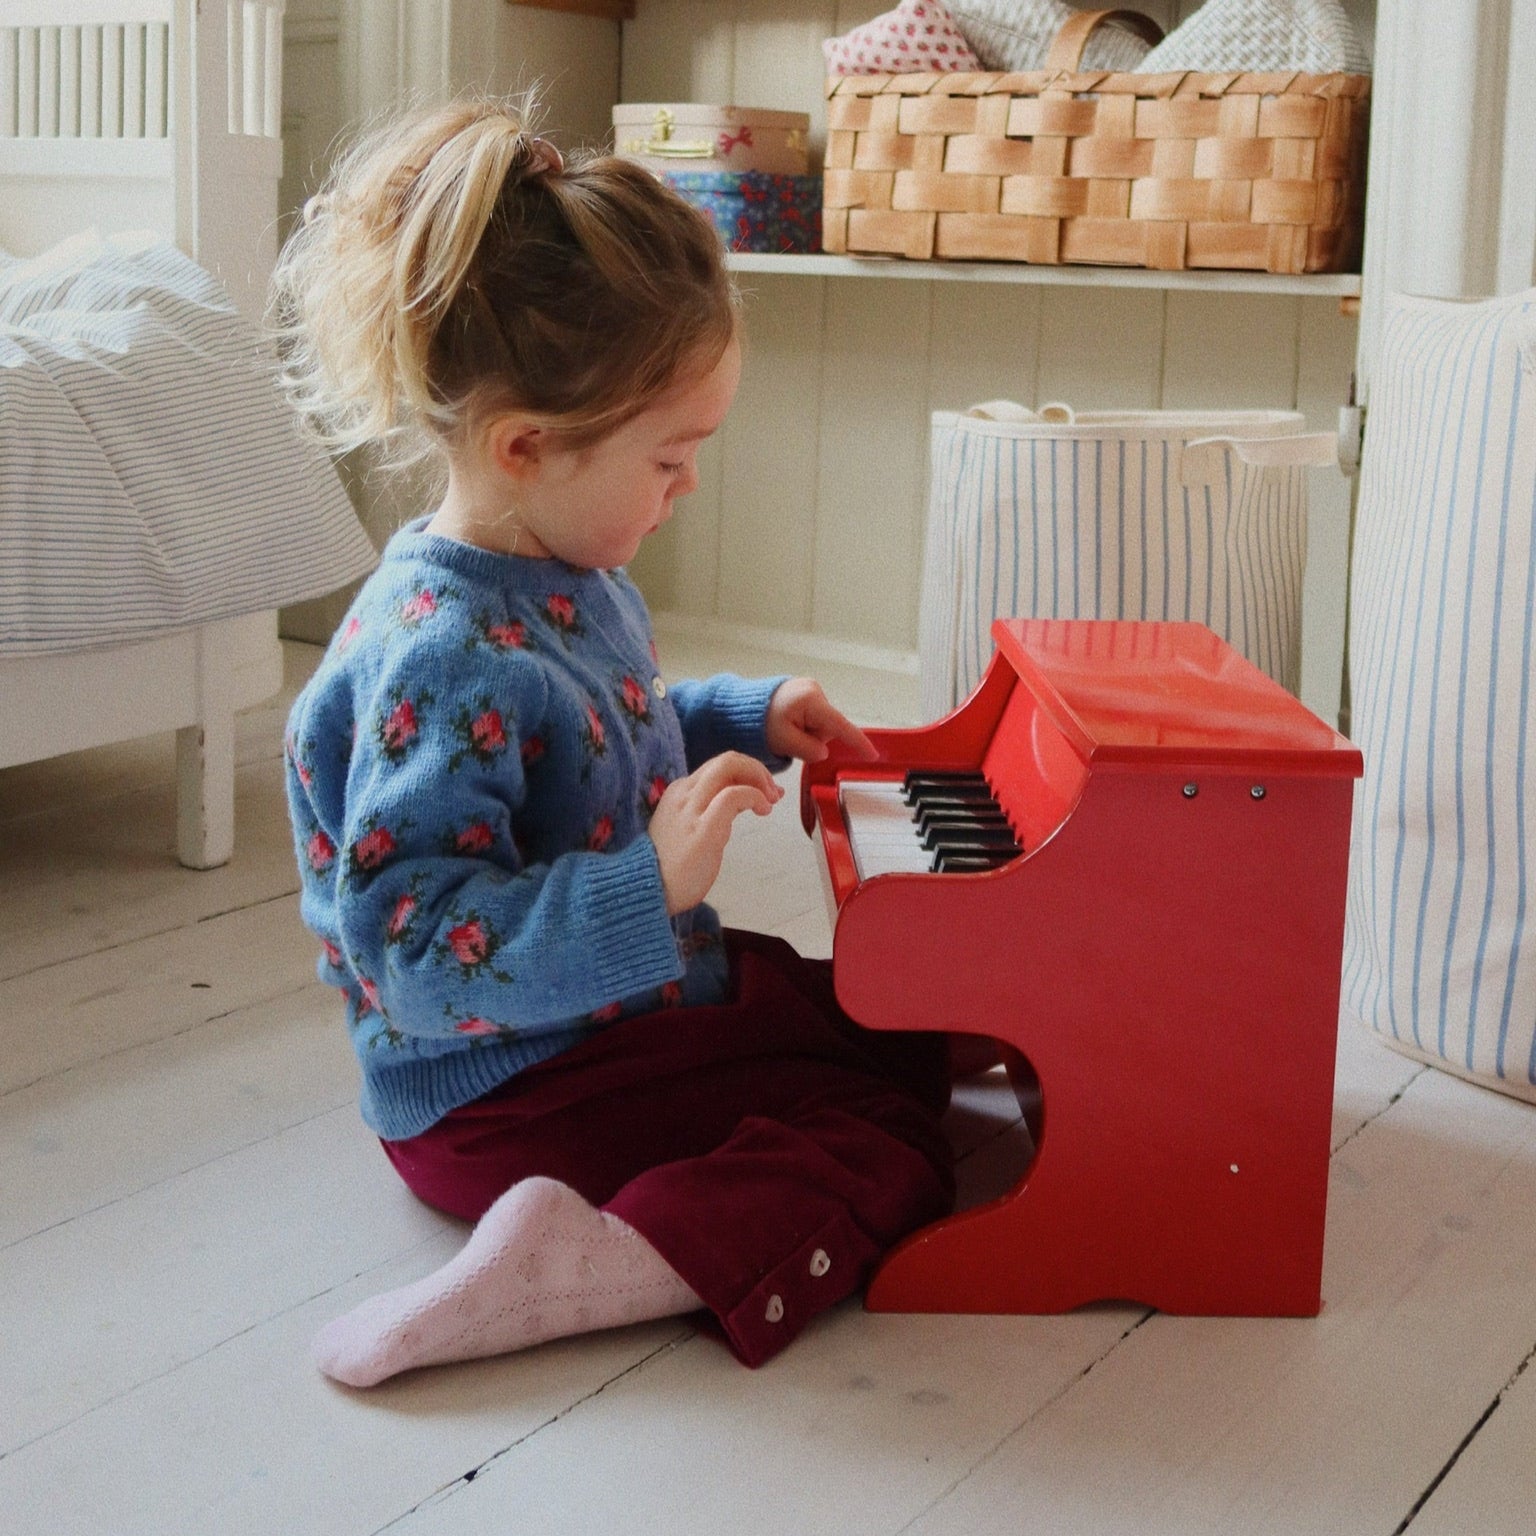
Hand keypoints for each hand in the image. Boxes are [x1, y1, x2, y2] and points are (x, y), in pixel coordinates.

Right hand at [649, 752, 783, 914]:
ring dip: (759, 778)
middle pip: (726, 759)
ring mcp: (691, 808)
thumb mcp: (691, 829)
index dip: (748, 774)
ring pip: (728, 766)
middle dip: (756, 769)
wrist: (647, 892)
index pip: (719, 768)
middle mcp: (684, 793)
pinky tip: (762, 810)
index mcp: (679, 792)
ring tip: (770, 801)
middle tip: (773, 793)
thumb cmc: (672, 869)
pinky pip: (732, 795)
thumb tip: (746, 802)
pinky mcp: (703, 827)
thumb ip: (713, 813)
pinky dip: (754, 795)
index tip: (766, 792)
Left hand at [765, 677, 876, 763]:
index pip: (839, 725)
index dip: (857, 742)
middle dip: (814, 739)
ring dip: (808, 733)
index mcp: (810, 700)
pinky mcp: (806, 692)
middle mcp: (814, 689)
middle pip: (829, 726)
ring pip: (822, 723)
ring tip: (787, 731)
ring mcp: (810, 688)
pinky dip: (805, 726)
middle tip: (791, 740)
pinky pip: (814, 717)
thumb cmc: (758, 723)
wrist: (742, 708)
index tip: (872, 755)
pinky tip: (790, 725)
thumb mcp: (784, 742)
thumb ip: (808, 749)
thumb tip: (823, 752)